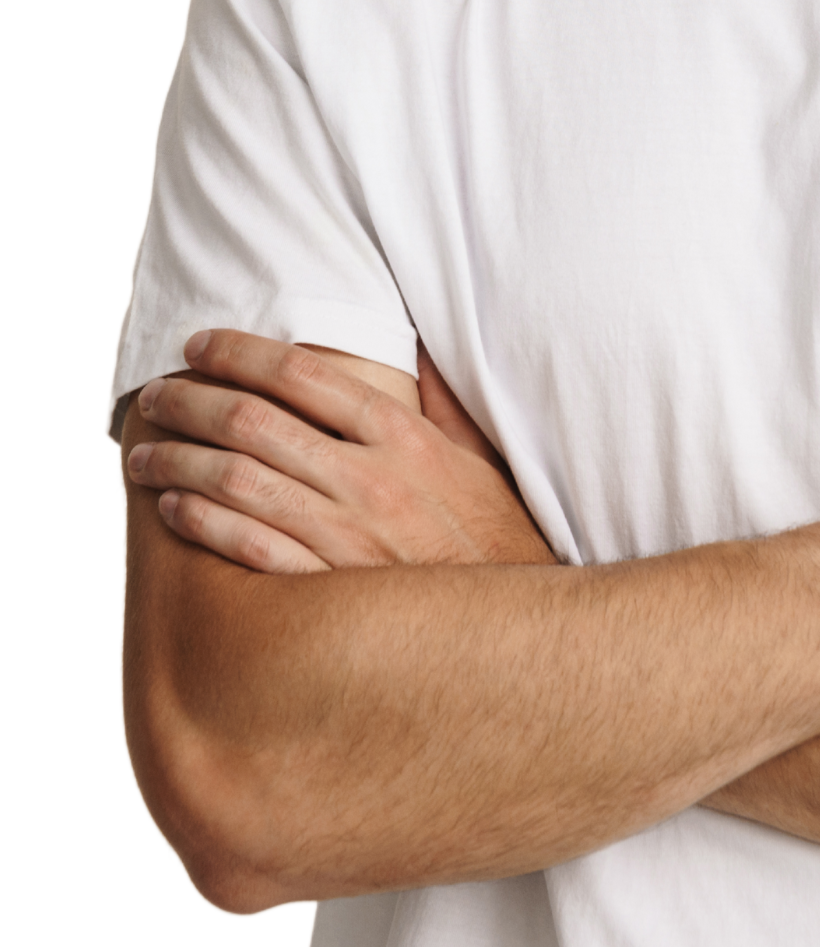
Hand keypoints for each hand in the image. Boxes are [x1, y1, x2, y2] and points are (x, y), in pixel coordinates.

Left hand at [125, 329, 557, 575]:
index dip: (240, 352)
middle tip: (155, 397)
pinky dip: (200, 523)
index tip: (199, 345)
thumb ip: (443, 403)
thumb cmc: (495, 542)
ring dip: (178, 461)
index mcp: (402, 436)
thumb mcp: (480, 460)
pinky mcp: (325, 591)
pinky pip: (246, 547)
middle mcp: (368, 478)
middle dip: (192, 401)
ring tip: (143, 454)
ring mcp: (345, 536)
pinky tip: (173, 510)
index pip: (303, 374)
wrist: (512, 638)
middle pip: (254, 421)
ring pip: (237, 480)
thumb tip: (417, 351)